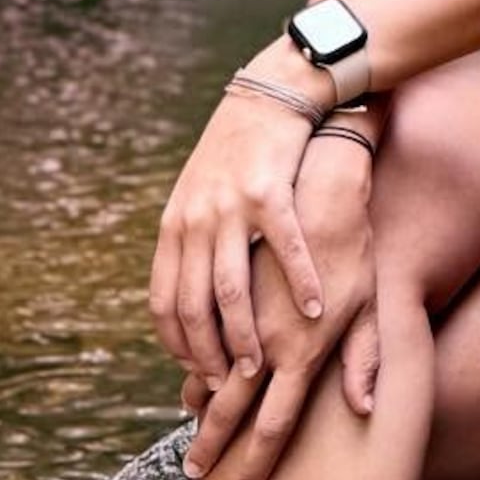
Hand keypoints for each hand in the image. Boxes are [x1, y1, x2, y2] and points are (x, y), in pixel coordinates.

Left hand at [149, 55, 330, 382]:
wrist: (272, 91)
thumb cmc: (240, 153)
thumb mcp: (200, 195)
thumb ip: (194, 245)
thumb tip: (190, 302)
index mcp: (175, 226)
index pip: (165, 304)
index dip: (179, 346)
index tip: (200, 375)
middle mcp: (195, 221)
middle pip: (193, 308)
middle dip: (210, 356)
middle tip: (230, 388)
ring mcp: (231, 207)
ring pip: (231, 291)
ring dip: (246, 337)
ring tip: (263, 367)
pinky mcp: (270, 191)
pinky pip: (284, 250)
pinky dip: (299, 285)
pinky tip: (315, 310)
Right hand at [181, 146, 381, 479]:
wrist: (326, 172)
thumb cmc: (355, 242)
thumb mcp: (369, 302)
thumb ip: (365, 358)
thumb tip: (365, 409)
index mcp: (306, 346)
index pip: (279, 421)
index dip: (260, 459)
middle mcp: (267, 330)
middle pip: (234, 402)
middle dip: (214, 443)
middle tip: (196, 475)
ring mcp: (238, 301)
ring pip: (206, 363)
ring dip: (194, 397)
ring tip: (190, 426)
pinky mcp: (221, 276)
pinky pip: (192, 322)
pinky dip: (182, 348)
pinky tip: (183, 364)